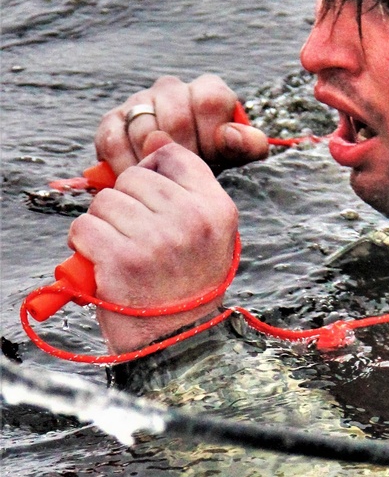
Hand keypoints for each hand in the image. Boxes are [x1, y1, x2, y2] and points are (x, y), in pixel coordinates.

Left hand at [67, 141, 238, 352]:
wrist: (178, 340)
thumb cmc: (188, 285)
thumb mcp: (207, 233)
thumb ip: (185, 186)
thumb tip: (154, 135)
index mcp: (216, 209)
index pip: (173, 156)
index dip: (154, 173)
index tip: (153, 202)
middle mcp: (190, 219)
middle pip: (133, 176)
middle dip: (126, 203)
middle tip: (137, 237)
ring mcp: (155, 239)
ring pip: (105, 200)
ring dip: (104, 224)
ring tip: (123, 251)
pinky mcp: (121, 258)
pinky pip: (84, 226)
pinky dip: (85, 244)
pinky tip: (104, 261)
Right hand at [95, 74, 269, 175]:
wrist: (172, 176)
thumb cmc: (210, 160)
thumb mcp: (237, 156)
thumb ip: (247, 145)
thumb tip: (230, 136)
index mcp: (207, 90)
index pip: (209, 101)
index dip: (211, 135)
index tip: (212, 159)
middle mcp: (172, 89)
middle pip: (176, 119)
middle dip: (184, 154)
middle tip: (188, 176)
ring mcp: (140, 101)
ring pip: (144, 130)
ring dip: (156, 163)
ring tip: (165, 181)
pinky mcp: (112, 120)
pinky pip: (114, 140)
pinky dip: (125, 164)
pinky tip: (138, 179)